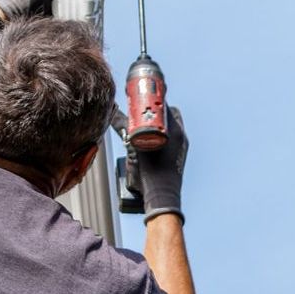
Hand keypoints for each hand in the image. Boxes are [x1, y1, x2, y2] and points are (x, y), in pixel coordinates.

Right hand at [112, 105, 187, 221]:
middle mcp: (181, 136)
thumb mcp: (133, 148)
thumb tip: (112, 112)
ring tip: (144, 124)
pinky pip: (172, 138)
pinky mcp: (179, 155)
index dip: (153, 100)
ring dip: (159, 123)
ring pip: (171, 126)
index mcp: (174, 130)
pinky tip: (150, 140)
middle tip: (140, 110)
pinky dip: (162, 134)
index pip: (165, 106)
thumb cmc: (149, 173)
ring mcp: (182, 146)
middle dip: (156, 110)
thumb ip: (123, 128)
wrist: (162, 195)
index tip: (141, 97)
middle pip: (170, 114)